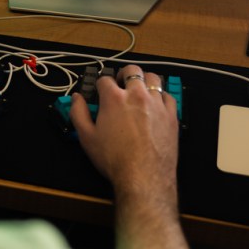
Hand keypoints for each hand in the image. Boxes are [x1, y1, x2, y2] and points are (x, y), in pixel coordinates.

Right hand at [70, 66, 178, 198]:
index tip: (100, 92)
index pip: (105, 80)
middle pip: (132, 71)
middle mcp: (137, 95)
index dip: (100, 85)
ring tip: (140, 89)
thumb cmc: (114, 158)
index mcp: (114, 98)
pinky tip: (156, 105)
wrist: (144, 177)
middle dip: (124, 74)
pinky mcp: (171, 115)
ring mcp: (157, 103)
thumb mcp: (87, 138)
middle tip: (121, 84)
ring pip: (153, 78)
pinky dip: (161, 96)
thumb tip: (77, 98)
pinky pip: (168, 96)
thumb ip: (78, 113)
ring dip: (144, 80)